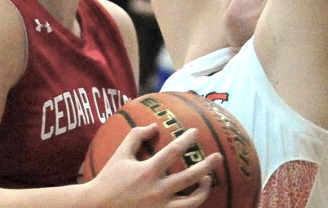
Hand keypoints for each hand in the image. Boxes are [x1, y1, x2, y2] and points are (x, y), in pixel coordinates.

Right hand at [90, 124, 222, 207]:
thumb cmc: (109, 178)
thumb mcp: (120, 153)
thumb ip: (137, 136)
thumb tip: (155, 126)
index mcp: (148, 171)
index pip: (174, 152)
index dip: (187, 140)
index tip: (195, 132)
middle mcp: (157, 190)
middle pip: (190, 177)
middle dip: (207, 165)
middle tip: (218, 156)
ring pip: (192, 201)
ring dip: (204, 190)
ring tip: (209, 180)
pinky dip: (192, 205)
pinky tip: (195, 196)